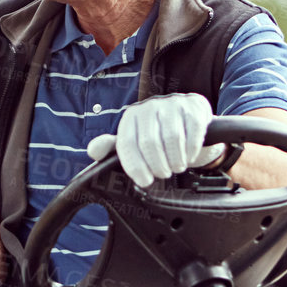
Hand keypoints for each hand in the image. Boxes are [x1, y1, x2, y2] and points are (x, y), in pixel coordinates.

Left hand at [87, 93, 222, 187]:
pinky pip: (192, 134)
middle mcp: (150, 107)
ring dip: (176, 161)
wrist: (189, 116)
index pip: (127, 144)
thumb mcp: (134, 140)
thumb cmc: (158, 133)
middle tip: (164, 173)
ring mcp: (172, 105)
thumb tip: (93, 151)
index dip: (136, 167)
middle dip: (158, 166)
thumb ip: (112, 147)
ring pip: (172, 139)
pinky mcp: (193, 107)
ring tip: (177, 166)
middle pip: (150, 143)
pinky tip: (189, 156)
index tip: (145, 181)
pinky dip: (191, 152)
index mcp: (131, 117)